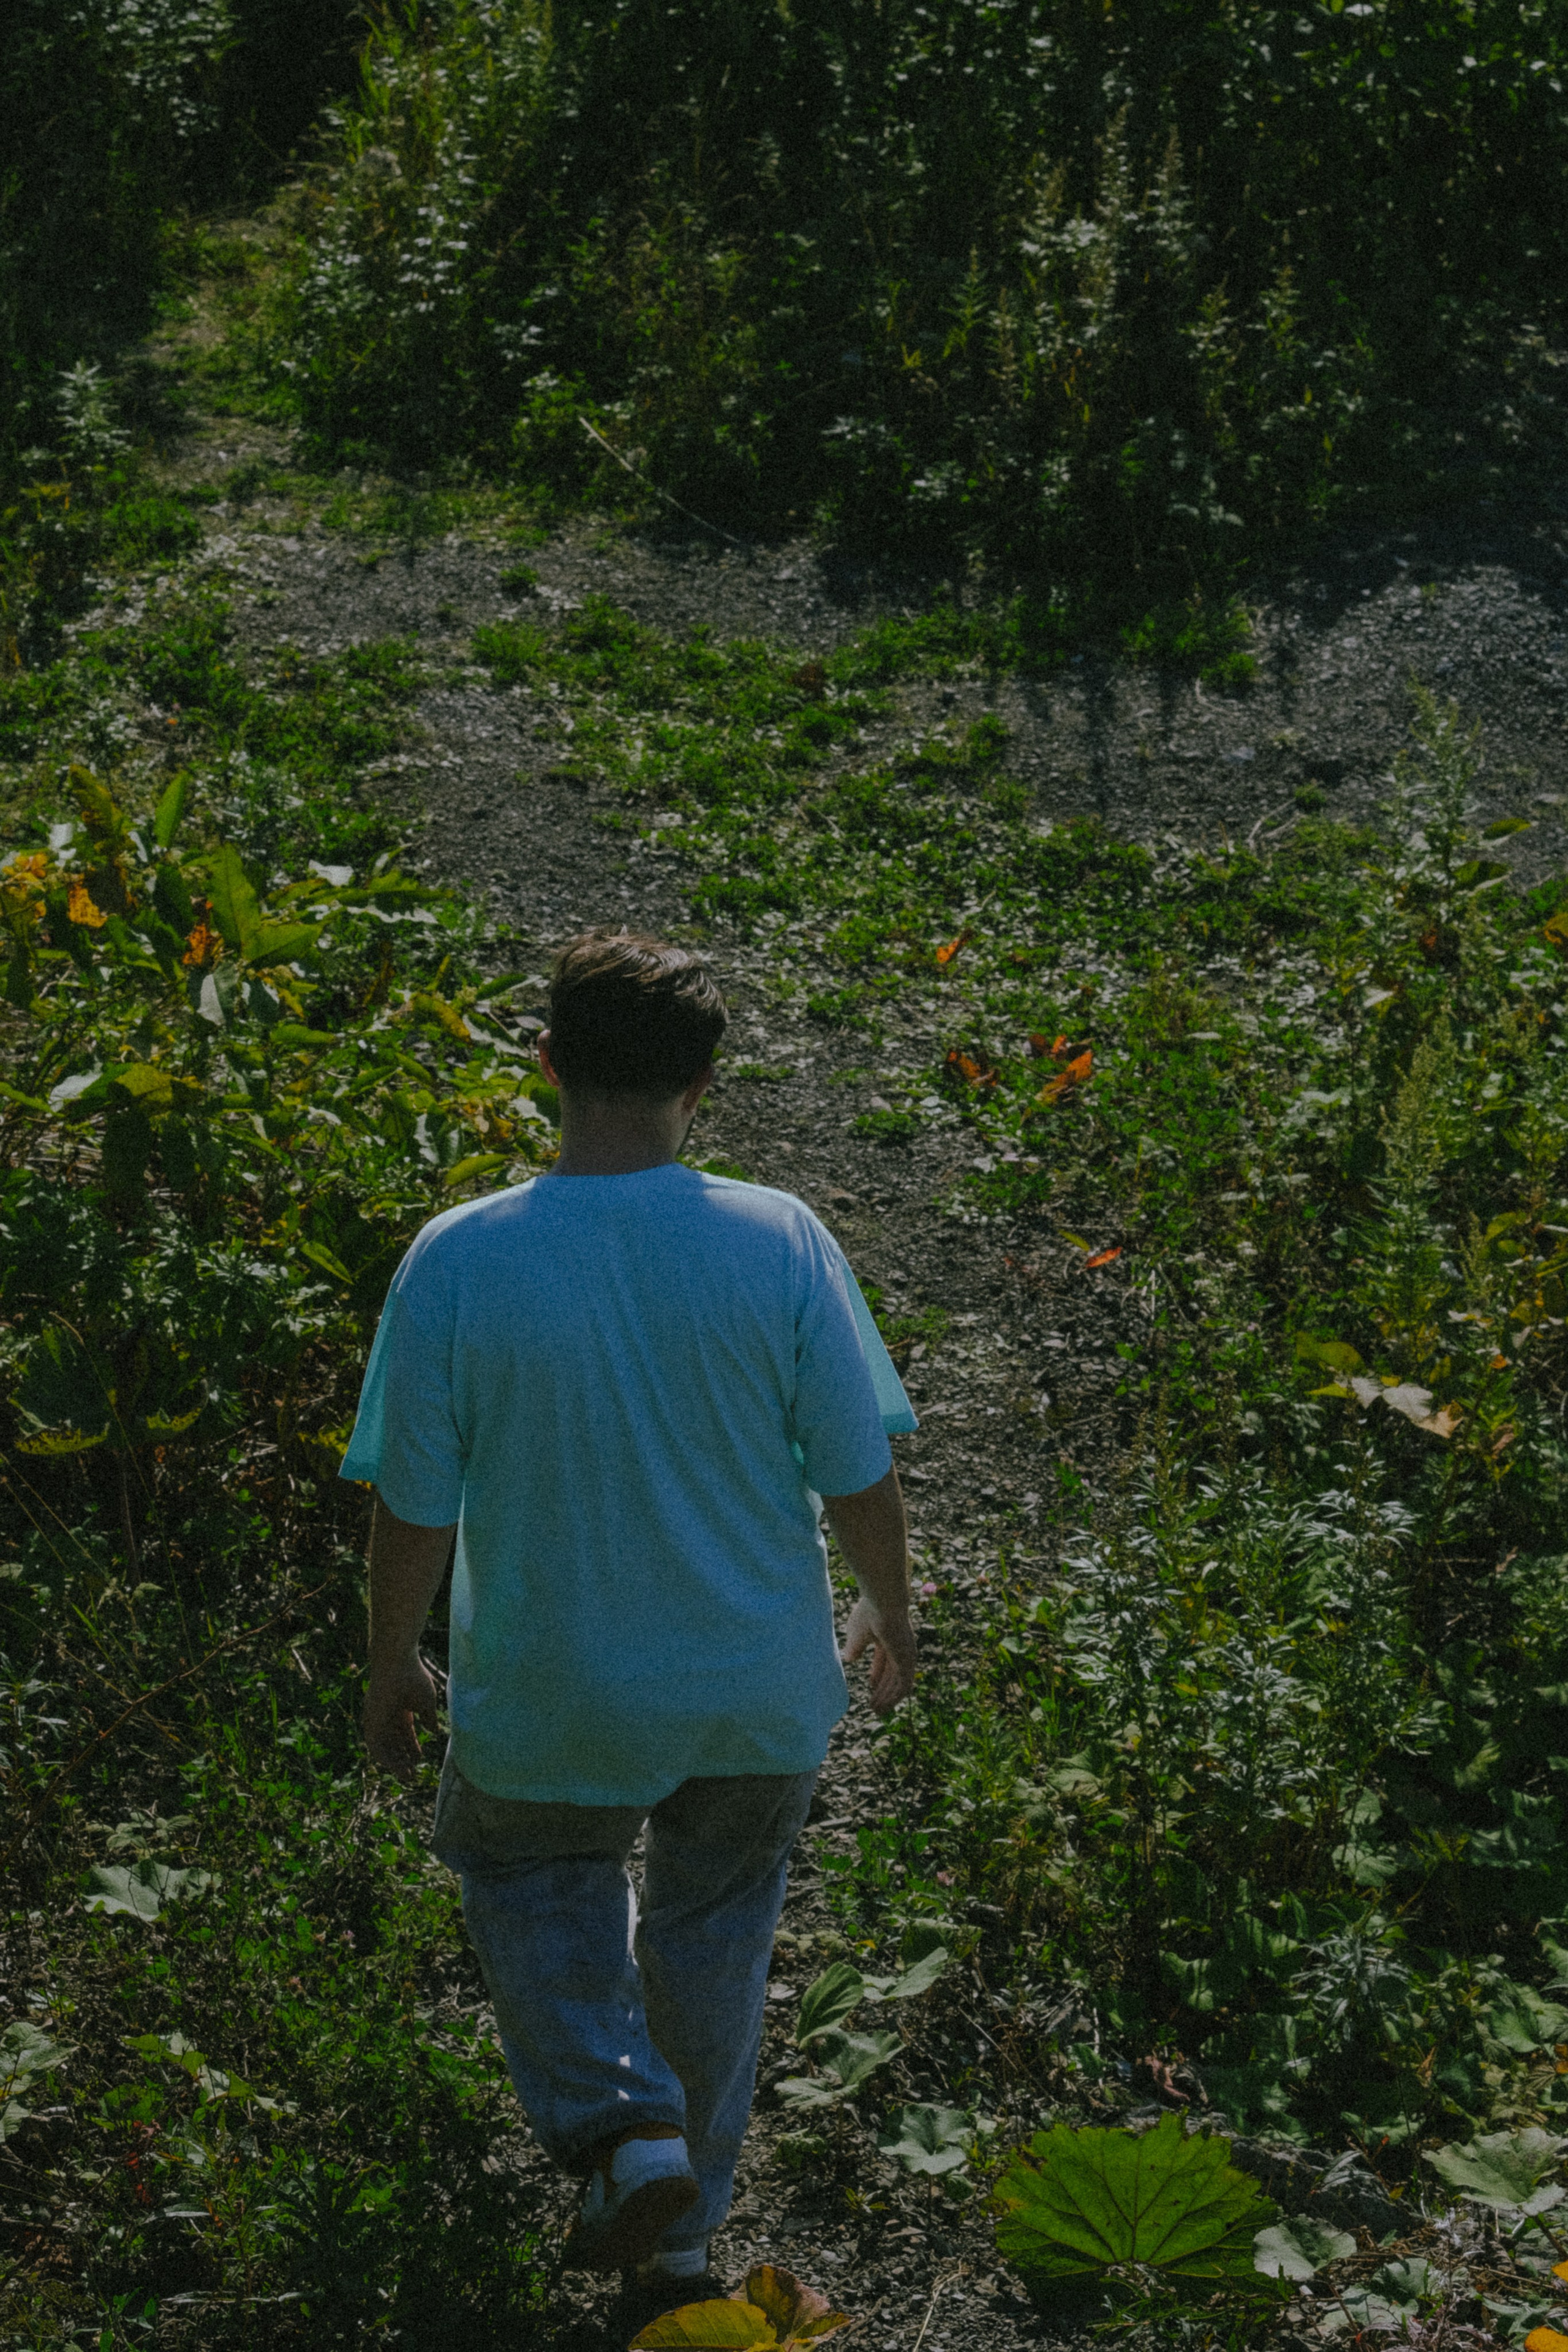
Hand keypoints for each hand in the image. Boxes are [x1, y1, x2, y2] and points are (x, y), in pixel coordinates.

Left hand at [363, 1650, 440, 1778]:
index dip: (412, 1747)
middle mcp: (388, 1716)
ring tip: (406, 1774)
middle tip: (411, 1773)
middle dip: (403, 1758)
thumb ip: (429, 1717)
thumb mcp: (426, 1701)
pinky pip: (375, 1744)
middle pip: (394, 1742)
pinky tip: (394, 1766)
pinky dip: (383, 1756)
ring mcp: (378, 1719)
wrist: (396, 1663)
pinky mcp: (370, 1720)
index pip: (405, 1733)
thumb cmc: (414, 1677)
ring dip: (394, 1761)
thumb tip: (433, 1731)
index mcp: (401, 1709)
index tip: (420, 1758)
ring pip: (385, 1746)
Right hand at [839, 1595, 916, 1715]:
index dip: (878, 1674)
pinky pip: (903, 1686)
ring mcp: (905, 1655)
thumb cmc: (868, 1613)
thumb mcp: (856, 1633)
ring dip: (887, 1698)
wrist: (882, 1604)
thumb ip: (855, 1647)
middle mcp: (900, 1647)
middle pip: (892, 1674)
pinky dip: (894, 1698)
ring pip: (898, 1683)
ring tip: (876, 1711)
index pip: (885, 1660)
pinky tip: (883, 1707)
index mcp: (889, 1637)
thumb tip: (850, 1658)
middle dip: (882, 1690)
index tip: (870, 1685)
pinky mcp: (908, 1662)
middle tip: (874, 1706)